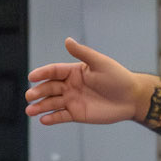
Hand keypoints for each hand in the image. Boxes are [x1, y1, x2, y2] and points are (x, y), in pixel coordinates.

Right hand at [26, 39, 144, 126]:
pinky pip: (61, 116)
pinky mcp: (77, 114)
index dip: (42, 73)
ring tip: (30, 110)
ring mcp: (72, 100)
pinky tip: (43, 120)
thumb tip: (67, 40)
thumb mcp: (100, 63)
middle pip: (49, 88)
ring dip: (40, 106)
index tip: (32, 77)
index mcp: (74, 72)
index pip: (53, 71)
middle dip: (38, 92)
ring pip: (52, 103)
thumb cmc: (117, 78)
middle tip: (29, 96)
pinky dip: (52, 118)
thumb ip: (82, 53)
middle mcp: (70, 86)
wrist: (131, 98)